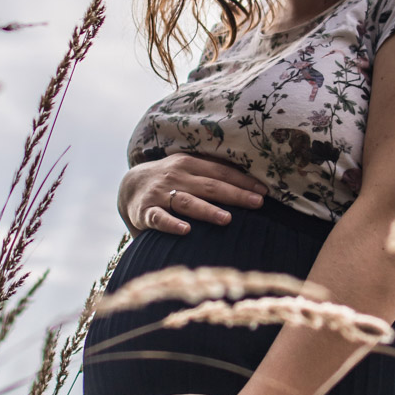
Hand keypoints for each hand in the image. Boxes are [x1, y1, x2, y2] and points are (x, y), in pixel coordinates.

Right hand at [118, 153, 266, 235]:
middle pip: (210, 186)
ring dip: (208, 210)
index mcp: (189, 164)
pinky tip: (186, 231)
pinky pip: (160, 218)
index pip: (221, 171)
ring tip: (227, 219)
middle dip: (235, 194)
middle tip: (257, 203)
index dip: (243, 181)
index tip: (264, 190)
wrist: (129, 186)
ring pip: (187, 201)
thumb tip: (251, 182)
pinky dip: (172, 224)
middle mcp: (176, 176)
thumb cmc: (171, 181)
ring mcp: (160, 193)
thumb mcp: (189, 169)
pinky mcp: (146, 211)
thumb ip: (212, 173)